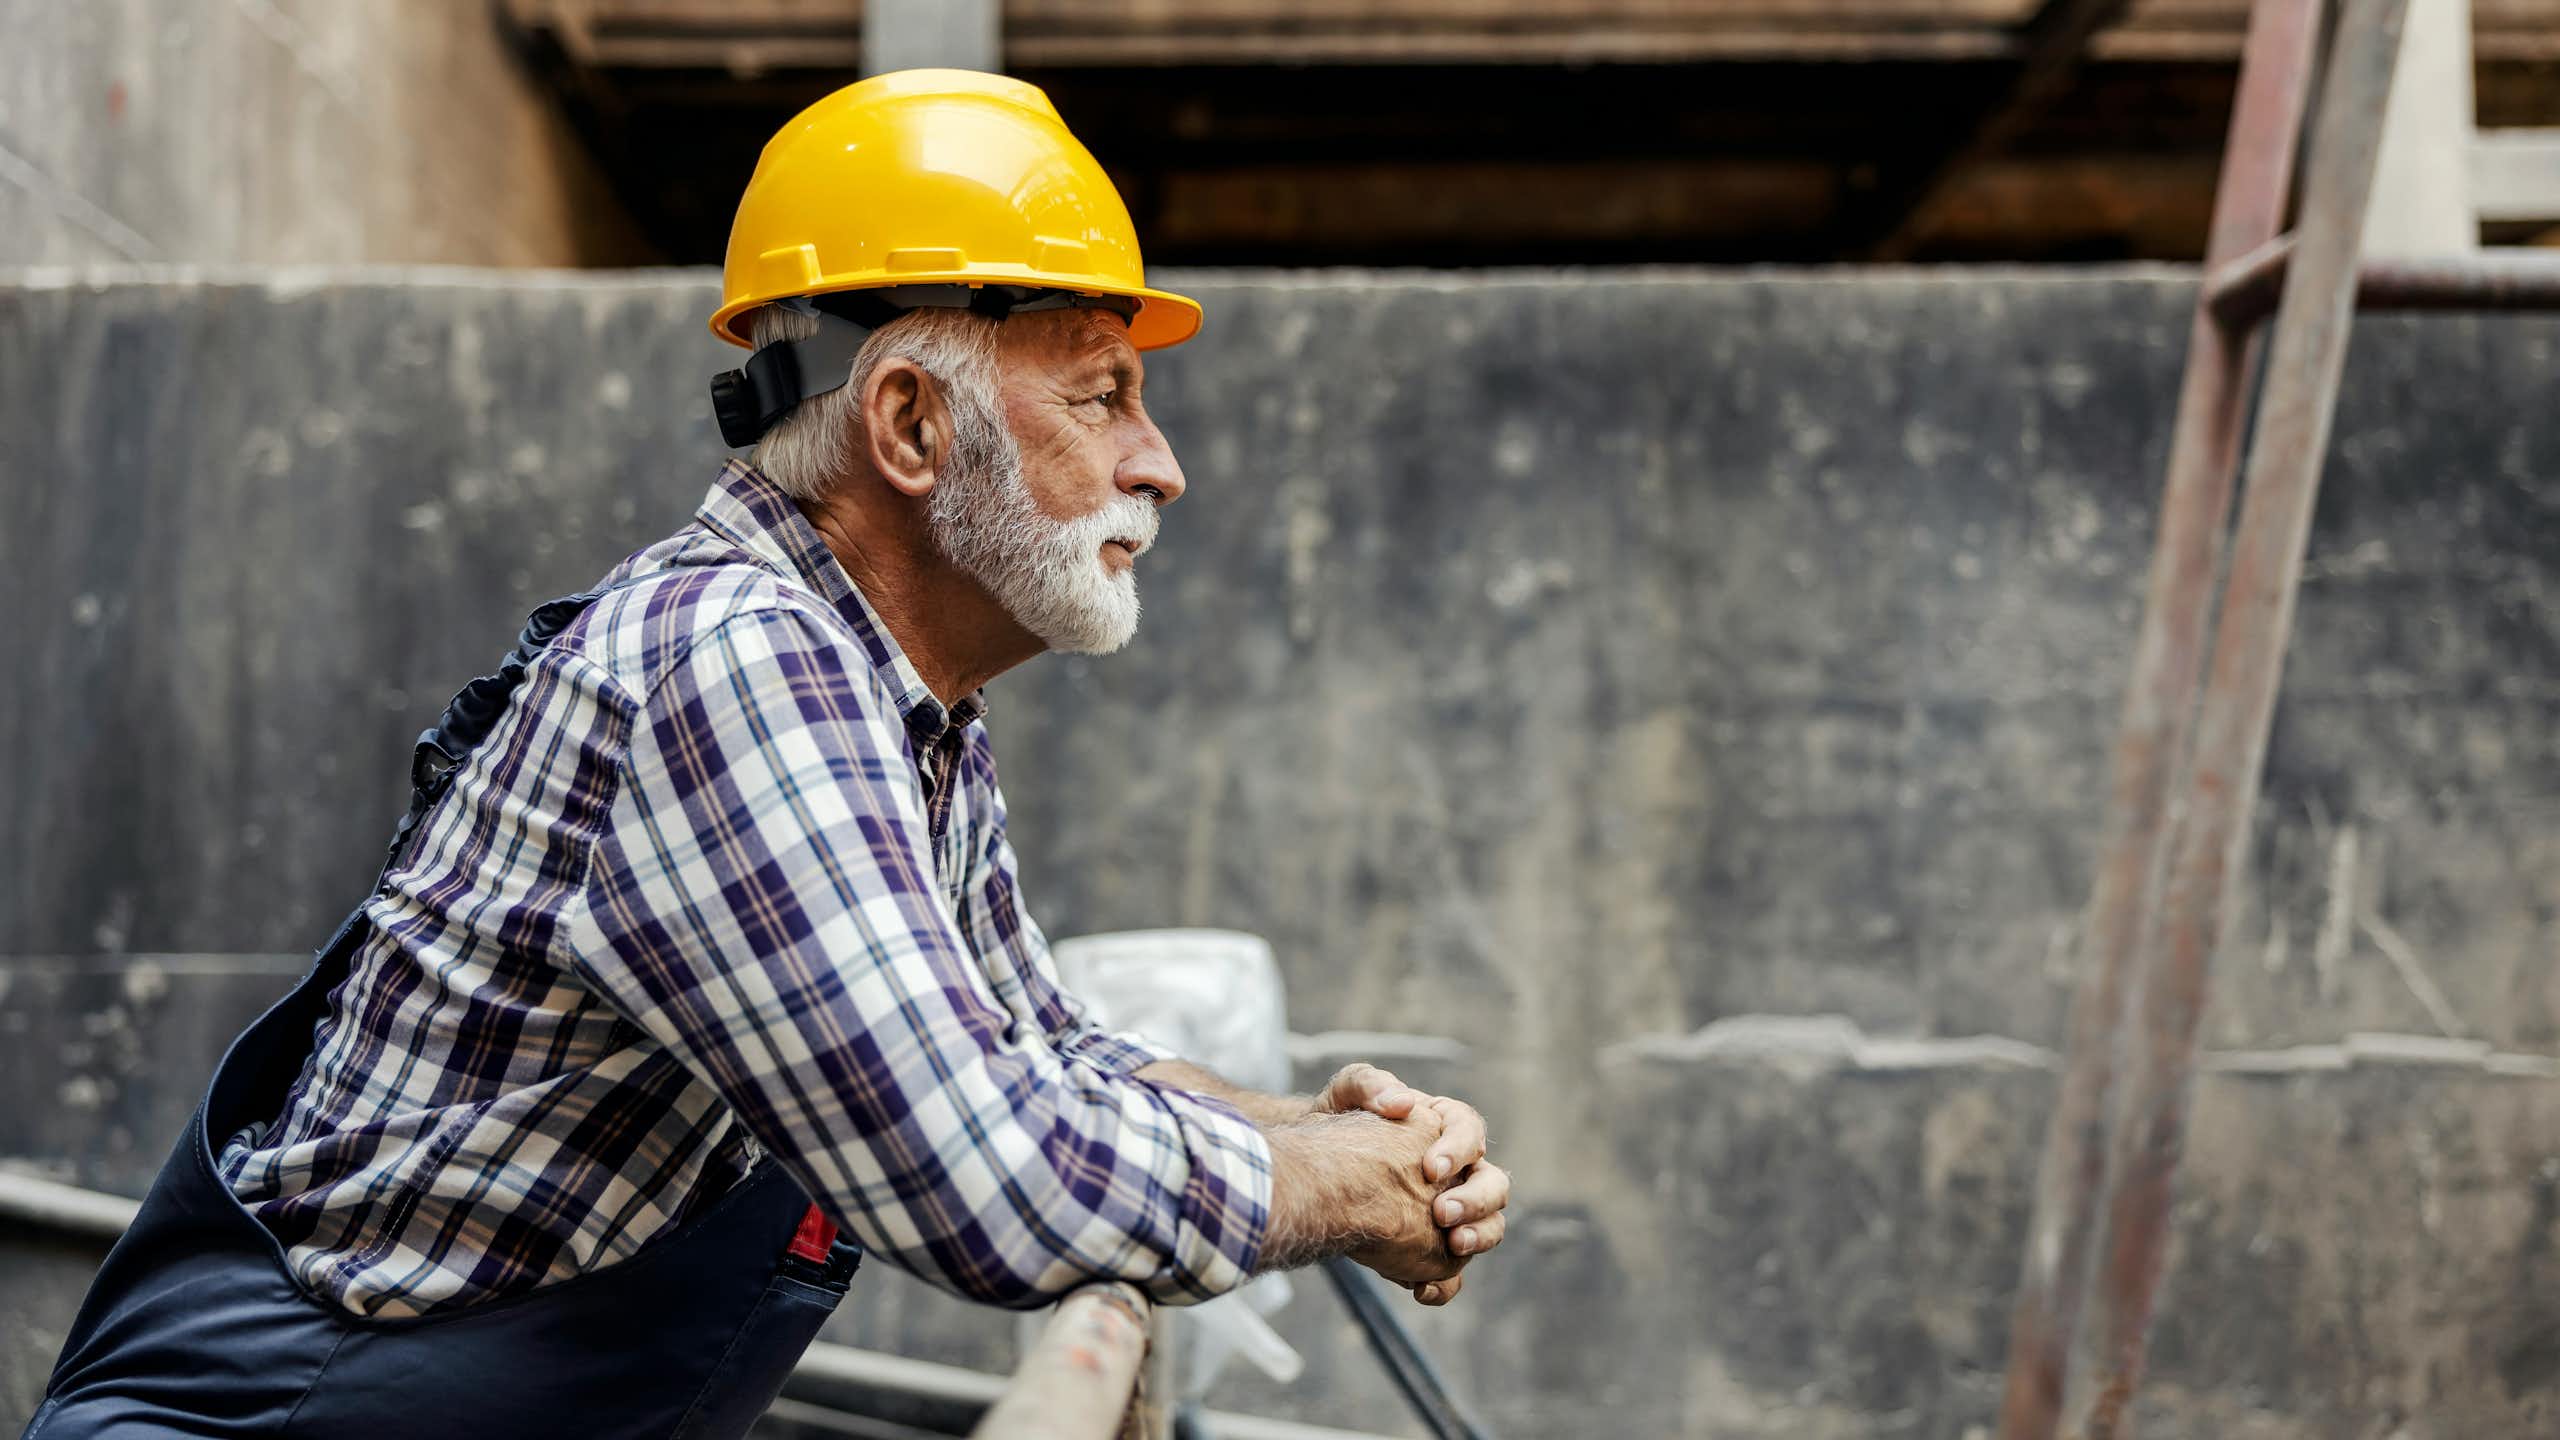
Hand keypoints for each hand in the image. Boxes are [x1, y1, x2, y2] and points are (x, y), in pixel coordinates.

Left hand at [1314, 1064, 1509, 1305]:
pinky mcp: (1431, 1250)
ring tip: (1453, 1247)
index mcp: (1444, 1128)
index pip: (1469, 1131)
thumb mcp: (1345, 1095)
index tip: (1429, 1168)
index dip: (1459, 1150)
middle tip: (1441, 1214)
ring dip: (1479, 1238)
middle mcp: (1457, 1171)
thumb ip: (1369, 1085)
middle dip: (1475, 1201)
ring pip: (1488, 1227)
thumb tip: (1404, 1101)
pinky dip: (1445, 1284)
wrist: (1313, 1170)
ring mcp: (1449, 1211)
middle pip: (1492, 1184)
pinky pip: (1453, 1273)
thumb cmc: (1336, 1125)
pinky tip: (1422, 1289)